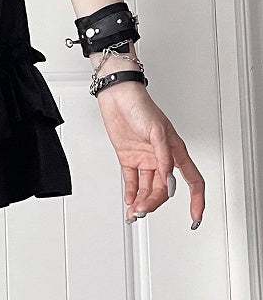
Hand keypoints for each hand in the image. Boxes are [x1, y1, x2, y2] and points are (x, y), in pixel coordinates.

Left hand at [96, 79, 205, 228]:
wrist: (116, 95)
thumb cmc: (140, 105)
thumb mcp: (158, 131)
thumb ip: (164, 158)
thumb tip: (169, 182)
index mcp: (175, 151)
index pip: (192, 180)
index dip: (196, 199)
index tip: (195, 217)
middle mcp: (161, 157)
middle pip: (164, 189)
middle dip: (155, 202)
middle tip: (144, 210)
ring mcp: (144, 158)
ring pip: (147, 188)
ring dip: (142, 201)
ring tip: (135, 211)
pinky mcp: (129, 157)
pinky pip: (132, 180)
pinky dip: (131, 192)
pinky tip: (129, 201)